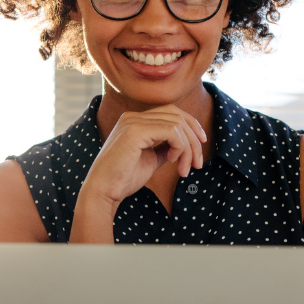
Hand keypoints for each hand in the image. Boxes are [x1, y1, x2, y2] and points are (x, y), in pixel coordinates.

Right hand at [79, 105, 206, 214]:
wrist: (103, 191)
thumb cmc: (123, 179)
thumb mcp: (151, 159)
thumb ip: (165, 148)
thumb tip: (183, 145)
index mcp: (134, 120)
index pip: (171, 113)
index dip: (191, 126)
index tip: (200, 146)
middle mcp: (133, 116)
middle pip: (177, 115)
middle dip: (194, 138)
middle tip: (198, 163)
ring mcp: (133, 121)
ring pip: (177, 124)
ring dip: (188, 149)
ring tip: (184, 170)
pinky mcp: (135, 131)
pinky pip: (171, 132)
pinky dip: (179, 147)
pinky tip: (172, 162)